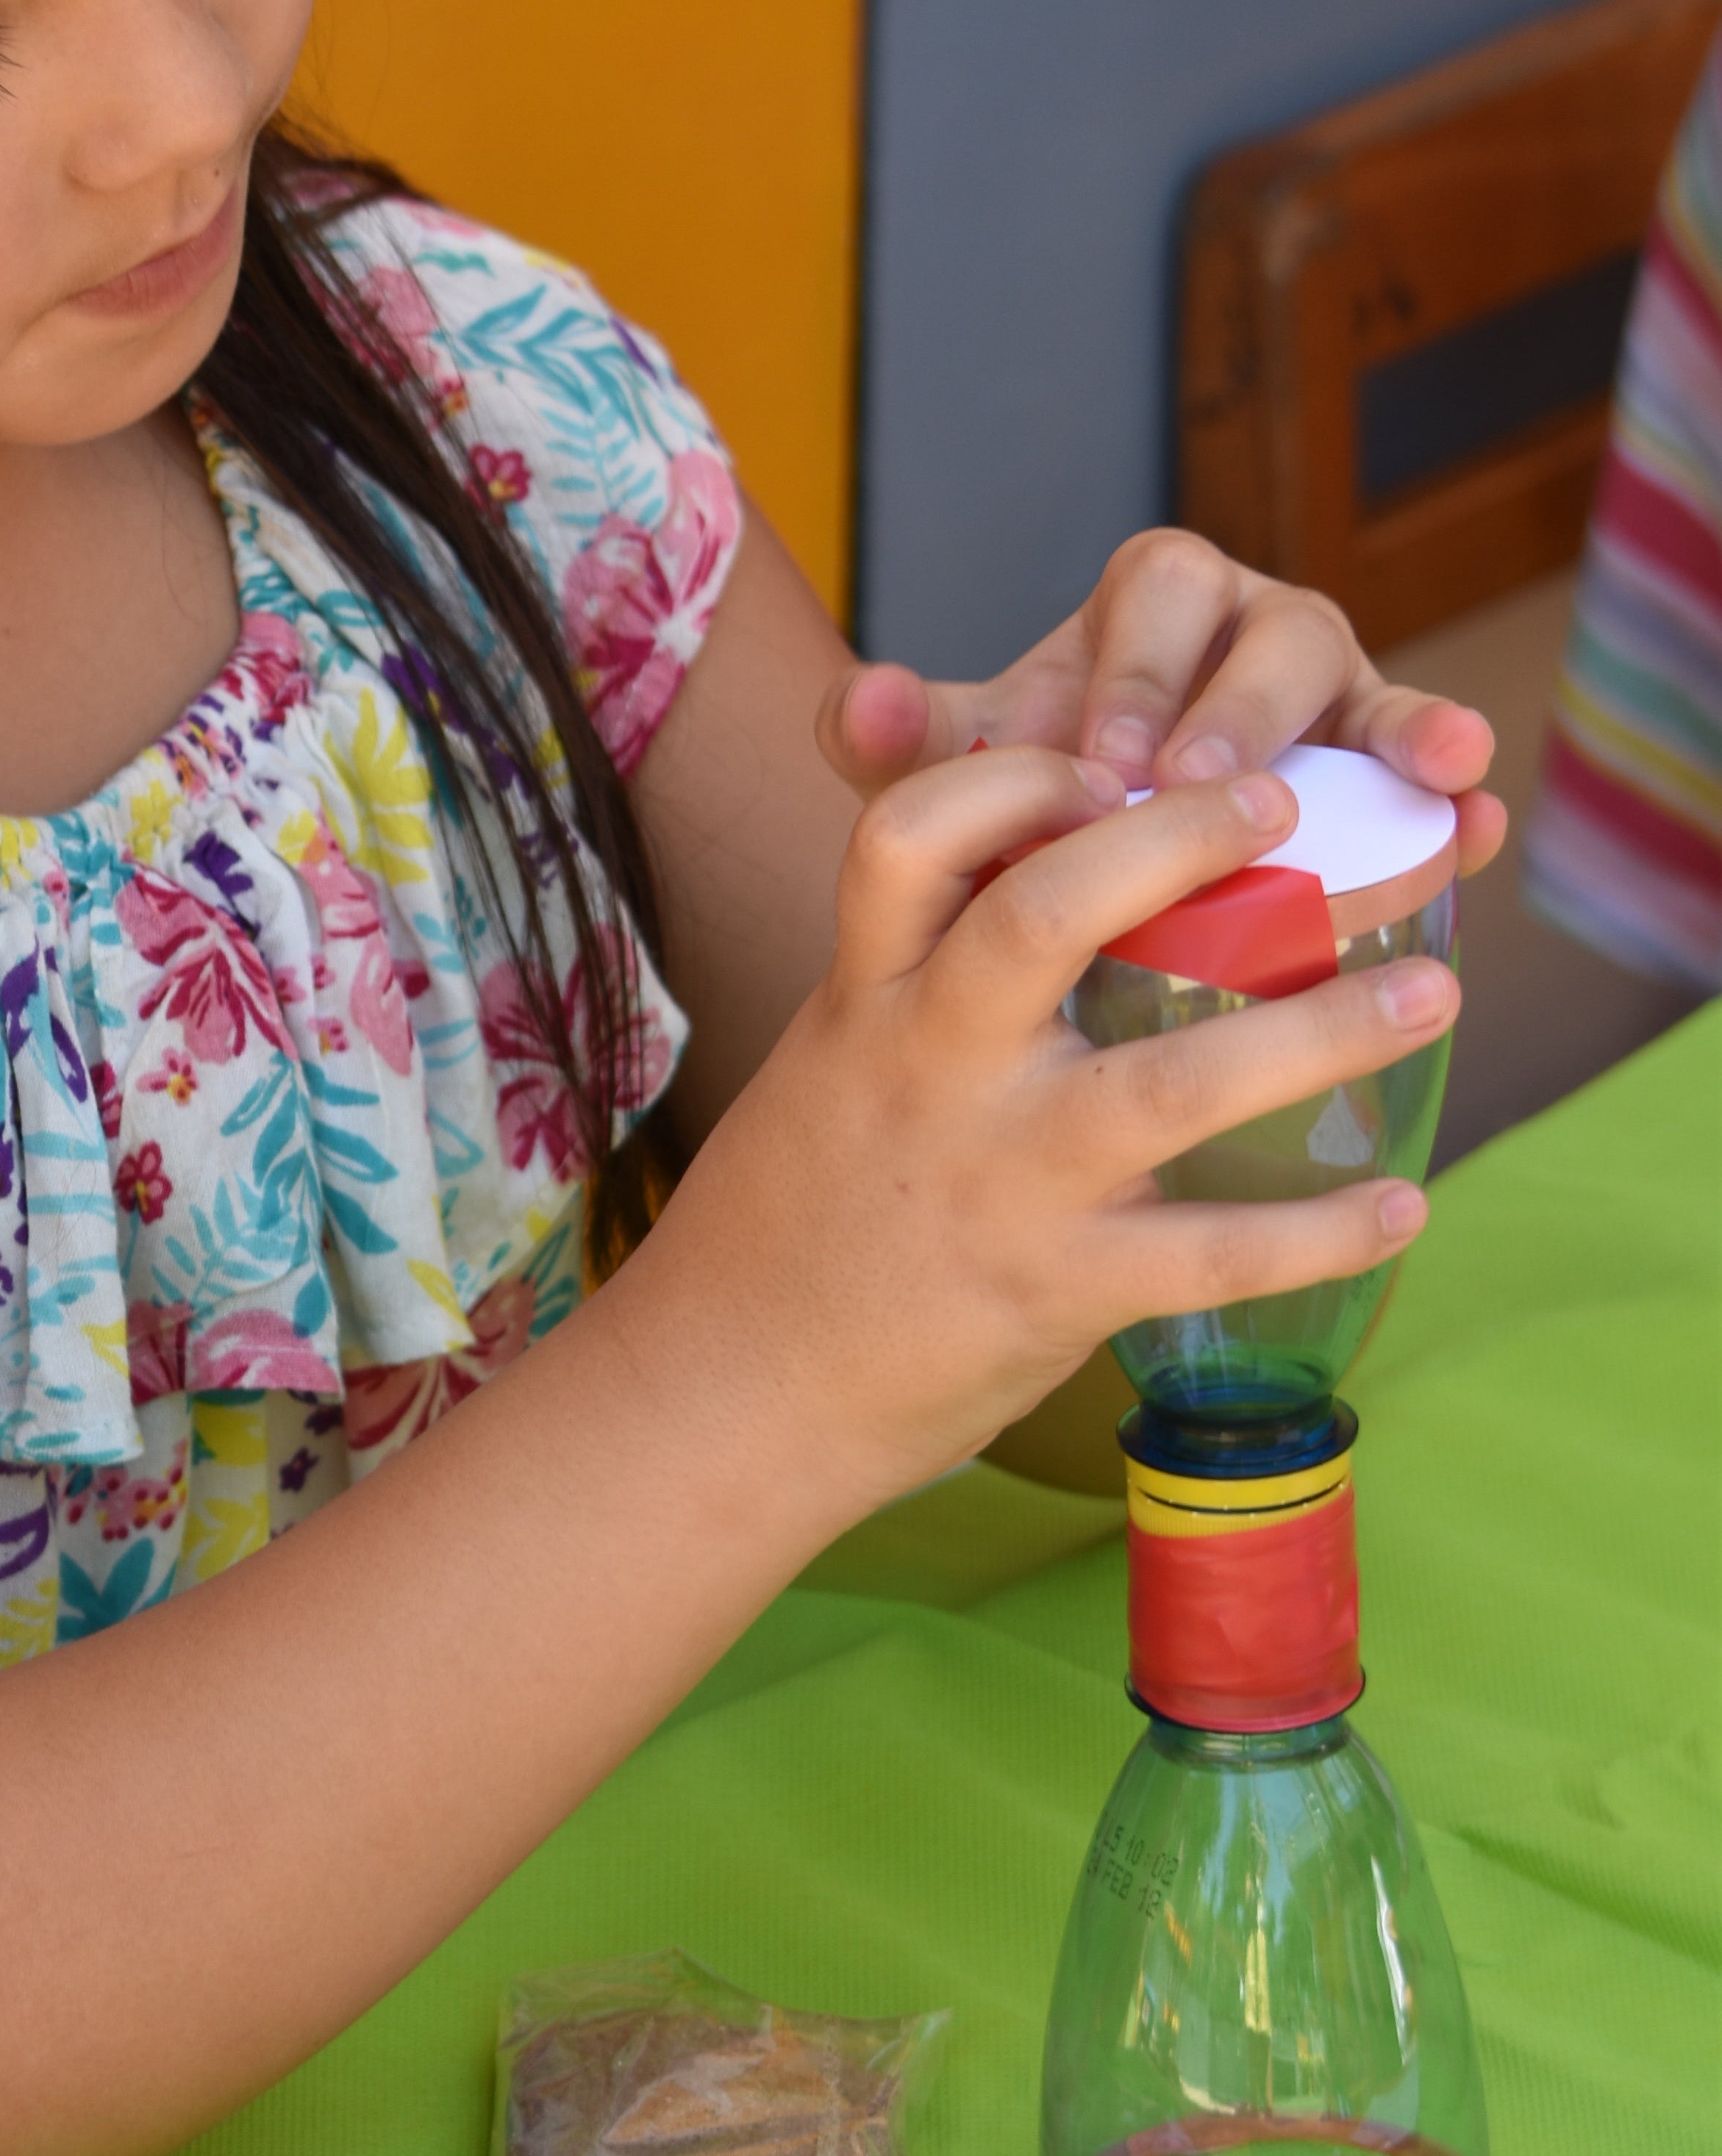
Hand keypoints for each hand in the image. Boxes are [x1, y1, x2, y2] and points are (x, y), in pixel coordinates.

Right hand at [636, 745, 1460, 1519]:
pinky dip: (1319, 1231)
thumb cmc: (783, 1223)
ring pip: (1172, 1084)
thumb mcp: (825, 1066)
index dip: (1011, 778)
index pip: (908, 838)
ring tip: (1429, 995)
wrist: (727, 1388)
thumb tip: (1039, 907)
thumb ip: (915, 990)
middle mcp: (929, 1070)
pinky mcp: (1051, 1291)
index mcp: (864, 1003)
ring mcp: (995, 1180)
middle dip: (1181, 841)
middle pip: (1046, 911)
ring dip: (1320, 1034)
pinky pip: (1211, 1256)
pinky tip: (1399, 1208)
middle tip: (1285, 805)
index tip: (1104, 767)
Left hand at [812, 528, 1507, 878]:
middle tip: (1191, 788)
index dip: (1136, 670)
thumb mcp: (952, 778)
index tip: (1100, 762)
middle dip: (1239, 704)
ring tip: (1406, 774)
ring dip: (1383, 724)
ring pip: (1366, 684)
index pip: (1159, 592)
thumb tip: (868, 704)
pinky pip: (1427, 761)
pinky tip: (1470, 821)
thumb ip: (895, 743)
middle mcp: (1246, 631)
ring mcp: (1327, 697)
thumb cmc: (1019, 802)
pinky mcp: (1382, 767)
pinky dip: (1453, 786)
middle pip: (1274, 623)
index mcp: (1150, 606)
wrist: (1074, 882)